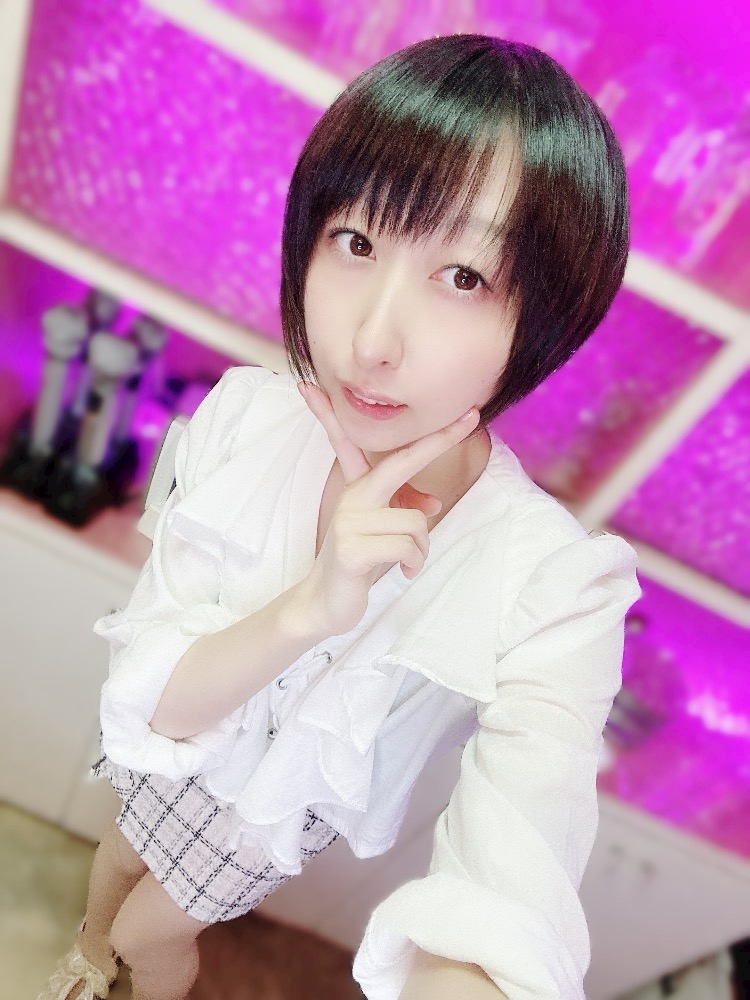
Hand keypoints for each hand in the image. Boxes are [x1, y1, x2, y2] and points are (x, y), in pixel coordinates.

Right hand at [296, 382, 479, 635]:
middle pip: (401, 462)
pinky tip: (403, 571)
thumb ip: (404, 510)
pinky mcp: (352, 549)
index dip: (389, 423)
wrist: (325, 602)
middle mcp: (353, 497)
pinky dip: (413, 562)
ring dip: (421, 547)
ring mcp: (349, 521)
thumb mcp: (384, 531)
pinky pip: (407, 546)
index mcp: (359, 488)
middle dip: (439, 440)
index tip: (397, 395)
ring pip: (416, 521)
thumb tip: (434, 504)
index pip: (371, 447)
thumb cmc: (360, 561)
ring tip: (407, 560)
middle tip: (472, 417)